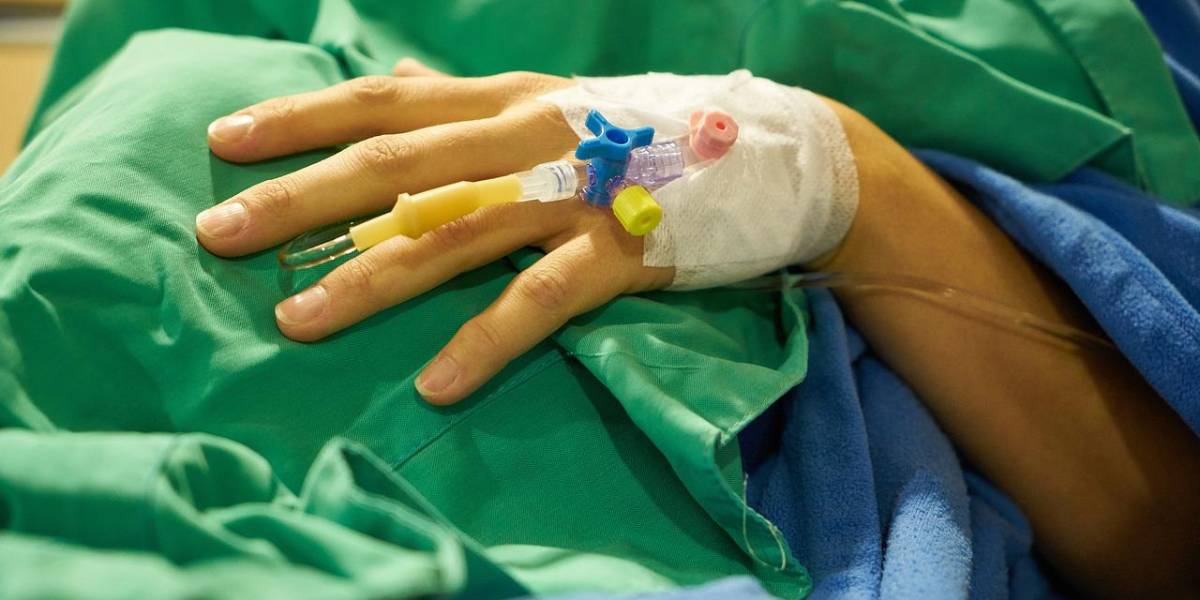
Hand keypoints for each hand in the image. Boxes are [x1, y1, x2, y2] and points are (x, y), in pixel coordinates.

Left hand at [197, 62, 673, 404]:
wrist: (764, 154)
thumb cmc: (641, 132)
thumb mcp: (551, 101)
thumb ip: (467, 100)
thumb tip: (396, 79)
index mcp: (505, 99)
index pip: (385, 103)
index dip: (302, 118)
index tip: (225, 140)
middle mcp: (527, 137)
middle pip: (397, 165)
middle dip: (301, 198)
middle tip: (218, 232)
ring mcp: (573, 193)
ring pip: (453, 232)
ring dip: (369, 279)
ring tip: (296, 321)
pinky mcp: (618, 251)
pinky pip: (539, 300)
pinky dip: (484, 341)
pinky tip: (434, 386)